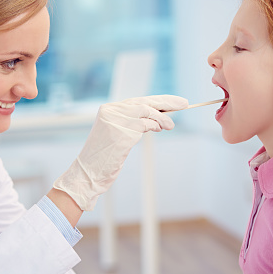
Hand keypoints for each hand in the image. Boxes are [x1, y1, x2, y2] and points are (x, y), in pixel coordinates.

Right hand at [53, 95, 187, 210]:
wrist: (88, 173)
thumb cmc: (104, 157)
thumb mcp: (117, 134)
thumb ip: (133, 122)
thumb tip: (160, 116)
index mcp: (109, 109)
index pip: (138, 101)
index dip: (158, 101)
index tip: (174, 102)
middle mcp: (111, 111)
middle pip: (144, 102)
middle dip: (167, 102)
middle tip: (184, 103)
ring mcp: (115, 121)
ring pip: (146, 111)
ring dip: (162, 118)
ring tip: (170, 125)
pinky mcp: (121, 133)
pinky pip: (144, 124)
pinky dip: (155, 126)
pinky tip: (159, 129)